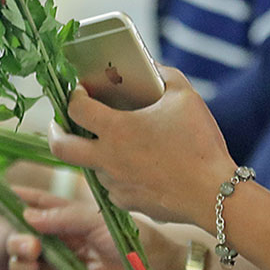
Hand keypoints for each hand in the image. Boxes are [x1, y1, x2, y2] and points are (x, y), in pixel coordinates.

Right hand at [6, 186, 143, 269]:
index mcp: (71, 222)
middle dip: (18, 241)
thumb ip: (63, 216)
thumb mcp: (98, 220)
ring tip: (32, 263)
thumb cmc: (135, 240)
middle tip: (31, 245)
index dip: (18, 201)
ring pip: (27, 269)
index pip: (38, 208)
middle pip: (25, 241)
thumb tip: (26, 216)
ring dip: (20, 265)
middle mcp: (65, 246)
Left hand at [48, 70, 232, 227]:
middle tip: (61, 124)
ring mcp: (115, 184)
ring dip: (91, 155)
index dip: (73, 95)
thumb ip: (165, 75)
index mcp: (116, 129)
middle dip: (55, 132)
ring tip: (108, 145)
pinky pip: (112, 188)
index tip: (80, 91)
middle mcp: (107, 158)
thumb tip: (153, 65)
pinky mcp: (128, 203)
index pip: (76, 108)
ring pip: (89, 169)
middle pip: (60, 147)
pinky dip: (115, 177)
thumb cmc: (200, 144)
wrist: (215, 195)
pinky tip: (133, 170)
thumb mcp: (185, 97)